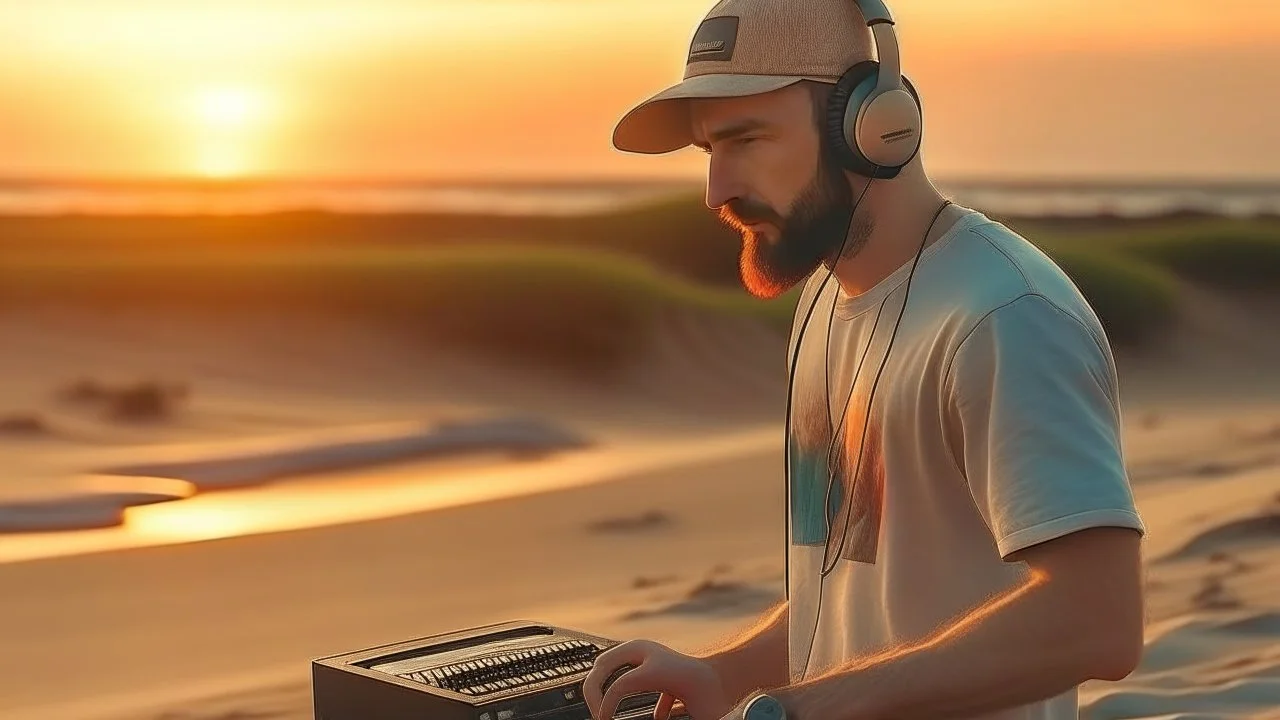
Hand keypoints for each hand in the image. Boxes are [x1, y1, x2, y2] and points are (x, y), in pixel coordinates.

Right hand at [582, 638, 729, 719]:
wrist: (729, 674)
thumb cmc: (714, 696)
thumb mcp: (695, 715)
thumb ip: (667, 714)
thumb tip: (645, 718)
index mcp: (656, 669)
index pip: (617, 687)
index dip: (606, 709)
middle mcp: (648, 653)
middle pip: (602, 664)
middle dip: (592, 691)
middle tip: (597, 714)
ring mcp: (647, 651)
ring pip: (609, 661)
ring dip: (601, 684)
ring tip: (603, 710)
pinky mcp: (649, 658)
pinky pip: (621, 667)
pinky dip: (617, 685)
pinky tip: (629, 706)